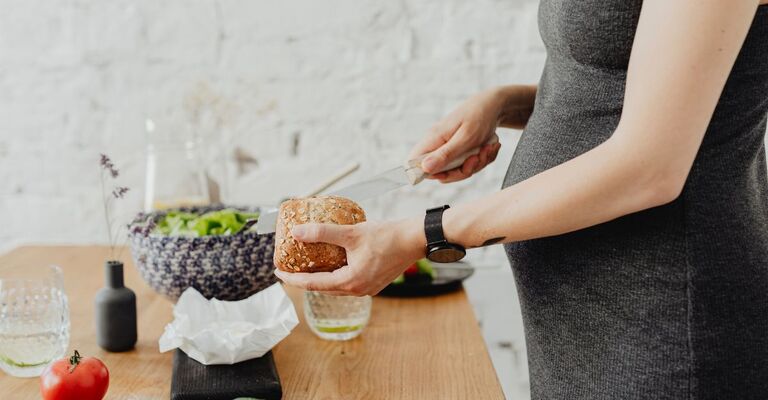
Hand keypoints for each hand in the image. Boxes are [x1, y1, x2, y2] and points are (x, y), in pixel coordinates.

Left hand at [274, 219, 425, 295]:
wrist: (416, 239)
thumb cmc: (388, 236)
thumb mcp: (351, 233)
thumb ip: (323, 233)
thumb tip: (297, 232)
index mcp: (351, 282)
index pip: (313, 284)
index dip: (293, 279)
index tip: (278, 273)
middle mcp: (359, 290)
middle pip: (323, 288)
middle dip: (304, 279)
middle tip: (288, 268)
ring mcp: (367, 287)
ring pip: (335, 286)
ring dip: (319, 277)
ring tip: (306, 265)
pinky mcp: (374, 281)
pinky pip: (347, 282)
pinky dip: (335, 274)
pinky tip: (330, 262)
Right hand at [410, 85, 535, 182]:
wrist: (495, 105)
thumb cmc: (479, 117)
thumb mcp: (465, 138)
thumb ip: (446, 154)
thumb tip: (424, 169)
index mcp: (433, 138)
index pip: (414, 162)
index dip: (427, 173)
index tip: (448, 173)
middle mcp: (438, 144)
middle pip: (439, 173)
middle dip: (462, 171)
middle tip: (477, 157)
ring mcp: (449, 148)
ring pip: (456, 171)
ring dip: (477, 164)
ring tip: (488, 148)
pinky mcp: (460, 151)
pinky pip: (468, 165)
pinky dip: (482, 159)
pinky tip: (489, 147)